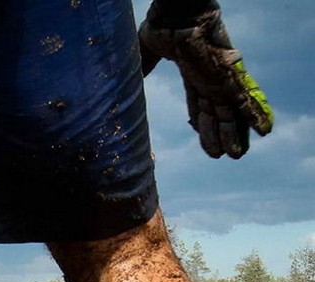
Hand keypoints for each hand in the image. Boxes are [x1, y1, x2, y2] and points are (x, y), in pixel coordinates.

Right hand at [138, 1, 272, 158]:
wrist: (176, 14)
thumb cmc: (162, 26)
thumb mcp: (146, 53)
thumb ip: (142, 69)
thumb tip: (128, 82)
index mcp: (192, 73)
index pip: (198, 103)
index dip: (200, 122)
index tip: (201, 135)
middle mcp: (208, 79)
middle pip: (214, 114)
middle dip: (219, 135)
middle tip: (223, 155)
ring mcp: (219, 79)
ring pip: (228, 113)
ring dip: (233, 134)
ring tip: (237, 155)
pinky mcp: (227, 78)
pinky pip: (243, 100)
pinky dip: (254, 115)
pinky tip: (264, 131)